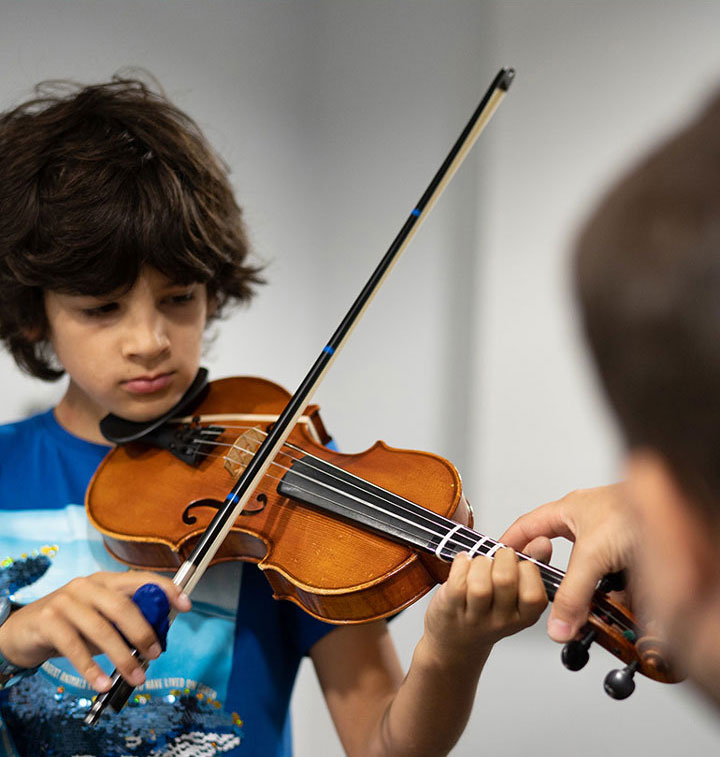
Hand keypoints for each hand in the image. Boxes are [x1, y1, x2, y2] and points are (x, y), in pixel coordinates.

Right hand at [0, 571, 190, 691]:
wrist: (24, 630)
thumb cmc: (72, 625)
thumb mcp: (102, 619)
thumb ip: (126, 622)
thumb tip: (158, 636)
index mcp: (106, 580)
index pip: (141, 579)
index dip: (166, 590)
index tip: (186, 605)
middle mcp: (87, 585)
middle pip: (122, 605)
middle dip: (144, 631)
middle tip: (156, 653)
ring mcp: (66, 600)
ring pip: (101, 628)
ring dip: (122, 656)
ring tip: (136, 676)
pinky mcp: (47, 620)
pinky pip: (74, 646)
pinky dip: (91, 668)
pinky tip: (103, 683)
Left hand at [423, 548, 546, 666]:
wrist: (456, 642)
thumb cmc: (487, 611)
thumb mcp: (516, 594)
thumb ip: (531, 565)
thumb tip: (543, 542)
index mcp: (524, 616)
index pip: (535, 594)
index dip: (526, 569)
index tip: (518, 563)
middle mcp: (502, 621)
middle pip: (506, 581)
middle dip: (501, 557)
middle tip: (498, 557)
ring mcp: (475, 618)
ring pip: (480, 584)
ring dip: (479, 563)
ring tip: (479, 563)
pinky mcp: (451, 609)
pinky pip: (457, 583)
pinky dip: (461, 564)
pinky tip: (463, 563)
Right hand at [500, 484, 636, 641]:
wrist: (676, 513)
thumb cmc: (635, 511)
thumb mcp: (593, 554)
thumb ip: (572, 592)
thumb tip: (558, 625)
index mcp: (568, 510)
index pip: (526, 527)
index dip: (509, 545)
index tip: (495, 563)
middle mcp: (586, 521)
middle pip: (559, 555)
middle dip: (556, 579)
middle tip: (546, 598)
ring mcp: (608, 536)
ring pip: (589, 569)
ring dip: (592, 588)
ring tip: (591, 604)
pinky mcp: (628, 551)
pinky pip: (614, 577)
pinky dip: (617, 590)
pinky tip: (622, 597)